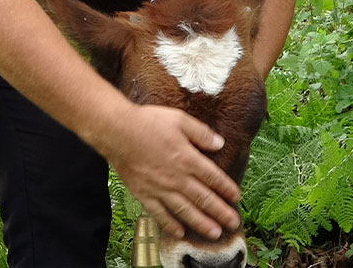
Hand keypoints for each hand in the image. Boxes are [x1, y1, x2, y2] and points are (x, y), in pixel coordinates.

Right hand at [94, 104, 240, 239]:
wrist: (116, 131)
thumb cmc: (147, 122)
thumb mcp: (179, 119)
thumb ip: (201, 133)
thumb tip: (220, 143)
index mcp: (188, 158)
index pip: (213, 177)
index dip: (227, 188)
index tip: (236, 197)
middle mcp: (177, 177)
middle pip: (203, 198)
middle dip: (221, 212)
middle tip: (233, 223)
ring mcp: (160, 188)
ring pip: (185, 210)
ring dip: (202, 223)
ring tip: (215, 233)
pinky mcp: (143, 193)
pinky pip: (159, 213)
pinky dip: (170, 224)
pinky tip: (179, 232)